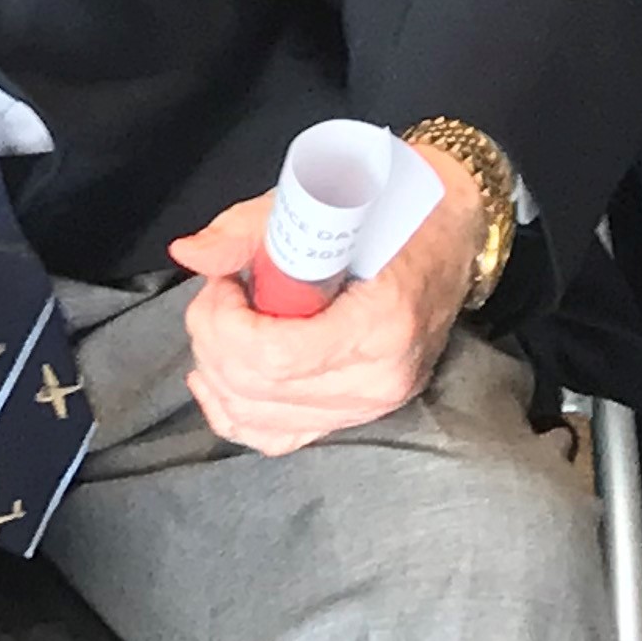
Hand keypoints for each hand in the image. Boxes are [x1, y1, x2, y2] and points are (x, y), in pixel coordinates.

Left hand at [166, 147, 486, 455]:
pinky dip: (234, 410)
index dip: (225, 321)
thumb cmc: (391, 211)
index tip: (224, 279)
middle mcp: (377, 380)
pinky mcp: (357, 415)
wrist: (451, 234)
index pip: (274, 358)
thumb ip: (246, 231)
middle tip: (218, 289)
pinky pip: (277, 437)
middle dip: (213, 338)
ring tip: (223, 320)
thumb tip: (189, 254)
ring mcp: (369, 406)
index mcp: (380, 324)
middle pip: (258, 390)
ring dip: (219, 370)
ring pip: (259, 419)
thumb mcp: (320, 203)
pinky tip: (214, 375)